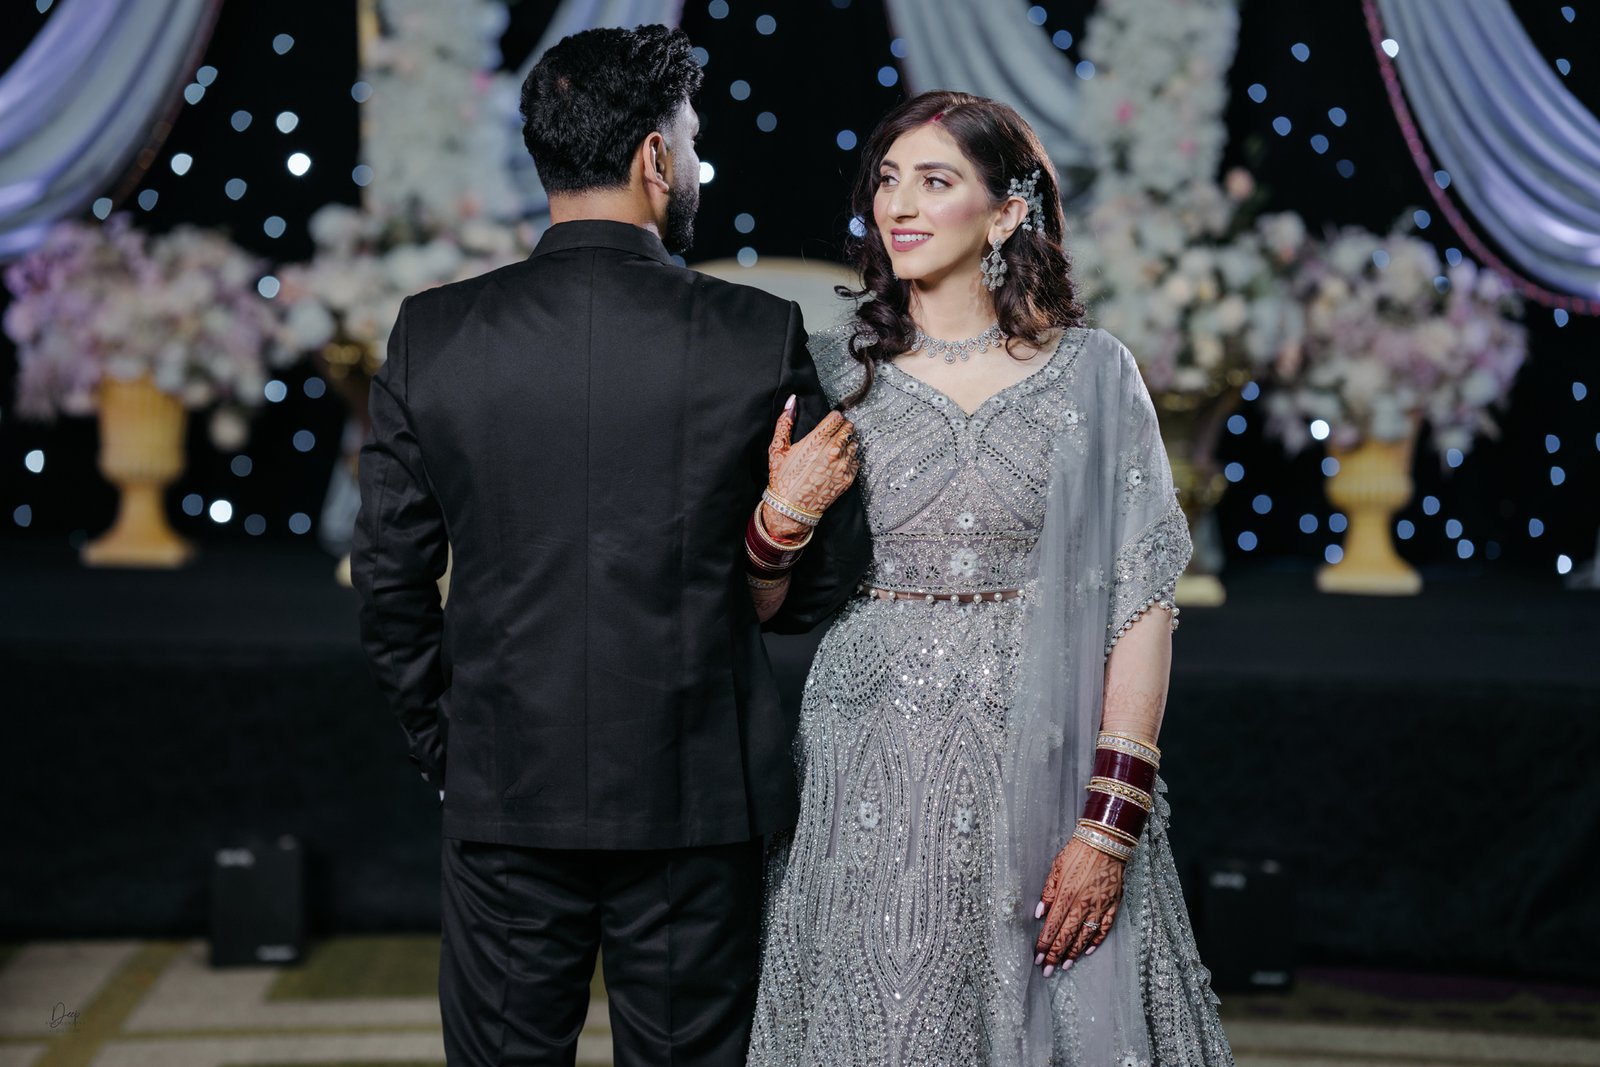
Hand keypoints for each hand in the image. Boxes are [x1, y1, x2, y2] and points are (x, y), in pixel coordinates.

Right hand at [763, 396, 859, 541]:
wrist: (791, 509)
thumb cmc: (782, 478)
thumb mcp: (778, 449)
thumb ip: (785, 422)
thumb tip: (791, 401)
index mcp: (816, 441)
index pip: (837, 417)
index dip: (833, 417)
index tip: (829, 421)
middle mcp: (833, 451)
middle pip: (848, 428)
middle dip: (842, 427)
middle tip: (834, 432)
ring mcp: (842, 466)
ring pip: (854, 444)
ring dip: (847, 443)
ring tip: (835, 448)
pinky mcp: (848, 479)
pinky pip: (856, 461)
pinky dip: (850, 459)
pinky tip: (838, 462)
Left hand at [1033, 836, 1124, 974]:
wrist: (1106, 842)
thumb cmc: (1077, 853)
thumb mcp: (1056, 868)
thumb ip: (1047, 892)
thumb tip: (1038, 914)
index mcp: (1066, 895)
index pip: (1052, 926)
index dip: (1044, 944)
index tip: (1036, 957)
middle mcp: (1082, 905)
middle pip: (1067, 936)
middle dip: (1055, 955)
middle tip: (1046, 971)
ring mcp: (1099, 907)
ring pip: (1085, 937)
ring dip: (1073, 953)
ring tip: (1064, 965)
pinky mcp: (1112, 906)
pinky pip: (1104, 929)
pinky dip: (1096, 941)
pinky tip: (1088, 951)